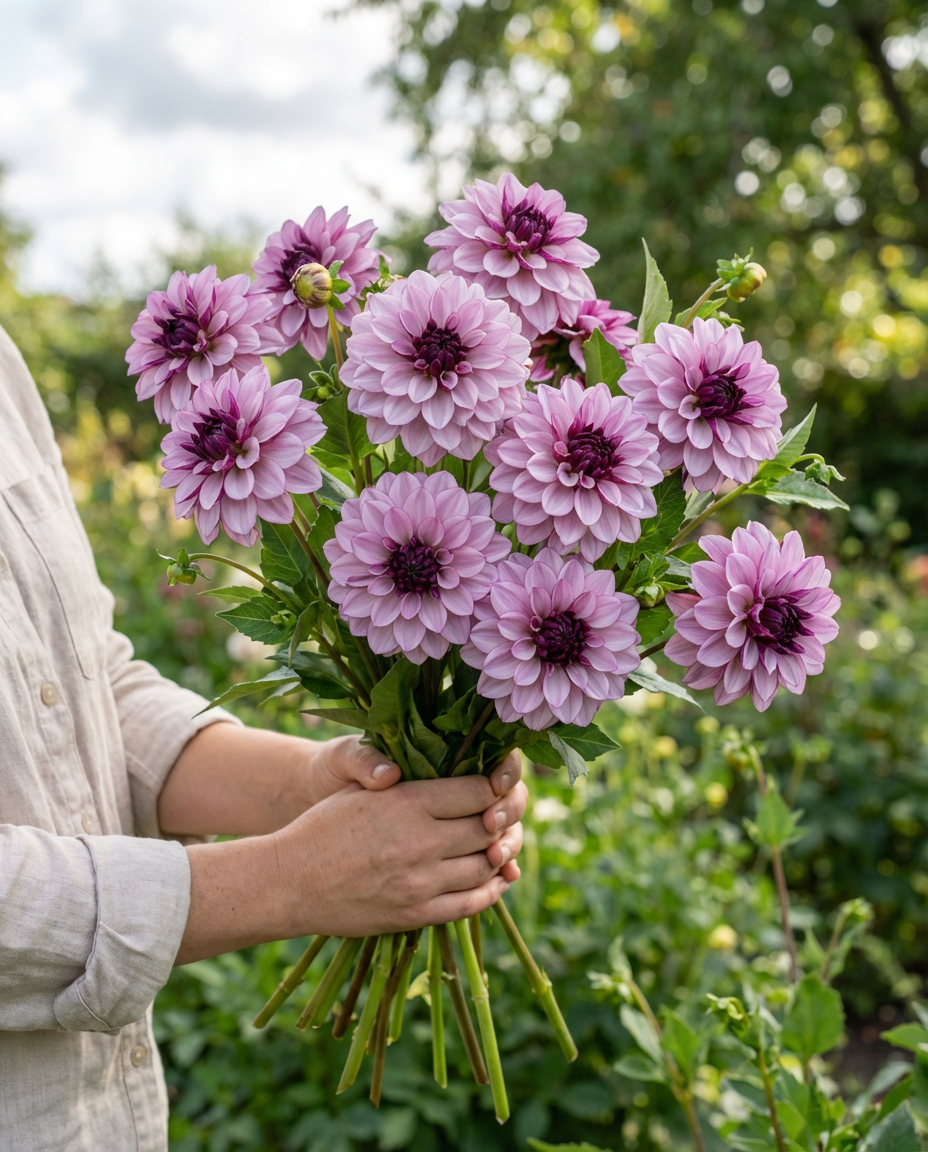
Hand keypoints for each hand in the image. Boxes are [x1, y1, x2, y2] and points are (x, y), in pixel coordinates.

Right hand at [175, 744, 526, 962]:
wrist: (290, 882)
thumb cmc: (324, 826)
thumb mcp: (362, 788)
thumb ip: (410, 779)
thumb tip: (456, 768)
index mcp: (408, 802)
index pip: (480, 791)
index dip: (497, 786)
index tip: (498, 783)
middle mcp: (420, 842)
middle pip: (489, 828)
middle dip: (505, 819)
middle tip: (507, 813)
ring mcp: (421, 883)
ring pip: (486, 866)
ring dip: (503, 854)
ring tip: (503, 843)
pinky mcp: (415, 914)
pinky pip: (471, 904)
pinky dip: (492, 889)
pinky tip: (497, 877)